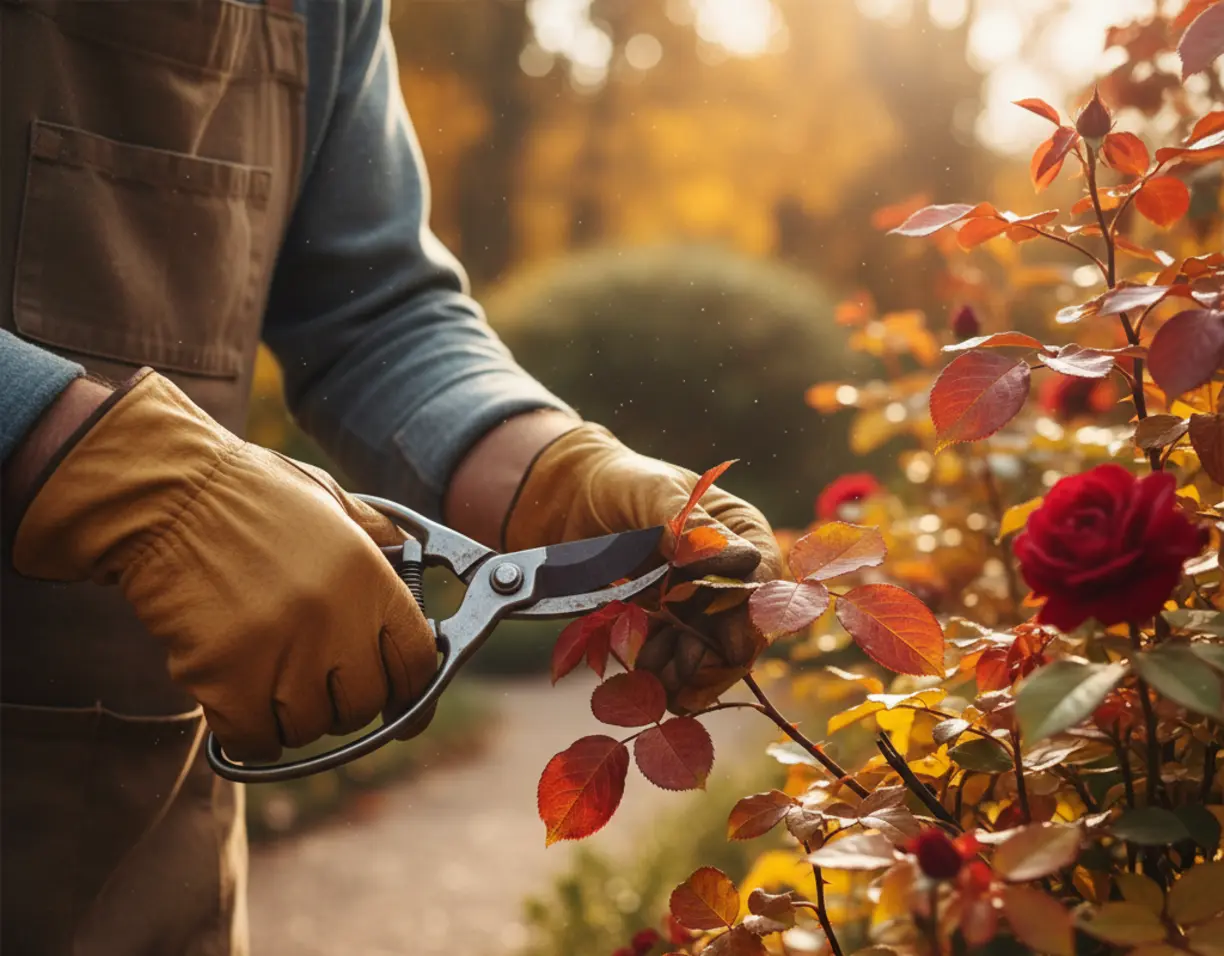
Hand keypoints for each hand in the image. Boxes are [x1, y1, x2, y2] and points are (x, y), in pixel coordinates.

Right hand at [13, 370, 436, 760]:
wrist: (167, 497)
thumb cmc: (249, 494)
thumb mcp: (332, 501)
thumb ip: (377, 536)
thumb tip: (412, 560)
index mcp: (370, 577)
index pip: (417, 661)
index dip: (412, 690)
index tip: (401, 705)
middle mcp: (335, 619)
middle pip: (363, 704)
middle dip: (344, 704)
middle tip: (318, 685)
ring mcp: (281, 651)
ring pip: (309, 727)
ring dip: (293, 717)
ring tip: (271, 684)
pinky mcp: (226, 675)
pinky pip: (255, 739)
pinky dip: (250, 735)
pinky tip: (240, 708)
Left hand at [503, 423, 780, 710]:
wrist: (567, 502)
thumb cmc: (619, 483)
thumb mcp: (651, 492)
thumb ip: (687, 524)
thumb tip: (729, 558)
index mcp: (741, 533)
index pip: (763, 582)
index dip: (751, 617)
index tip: (729, 646)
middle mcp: (727, 575)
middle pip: (740, 631)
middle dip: (712, 658)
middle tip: (678, 673)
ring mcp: (697, 604)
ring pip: (707, 655)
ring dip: (683, 672)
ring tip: (650, 670)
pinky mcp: (665, 626)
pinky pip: (673, 660)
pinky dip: (659, 672)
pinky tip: (639, 669)